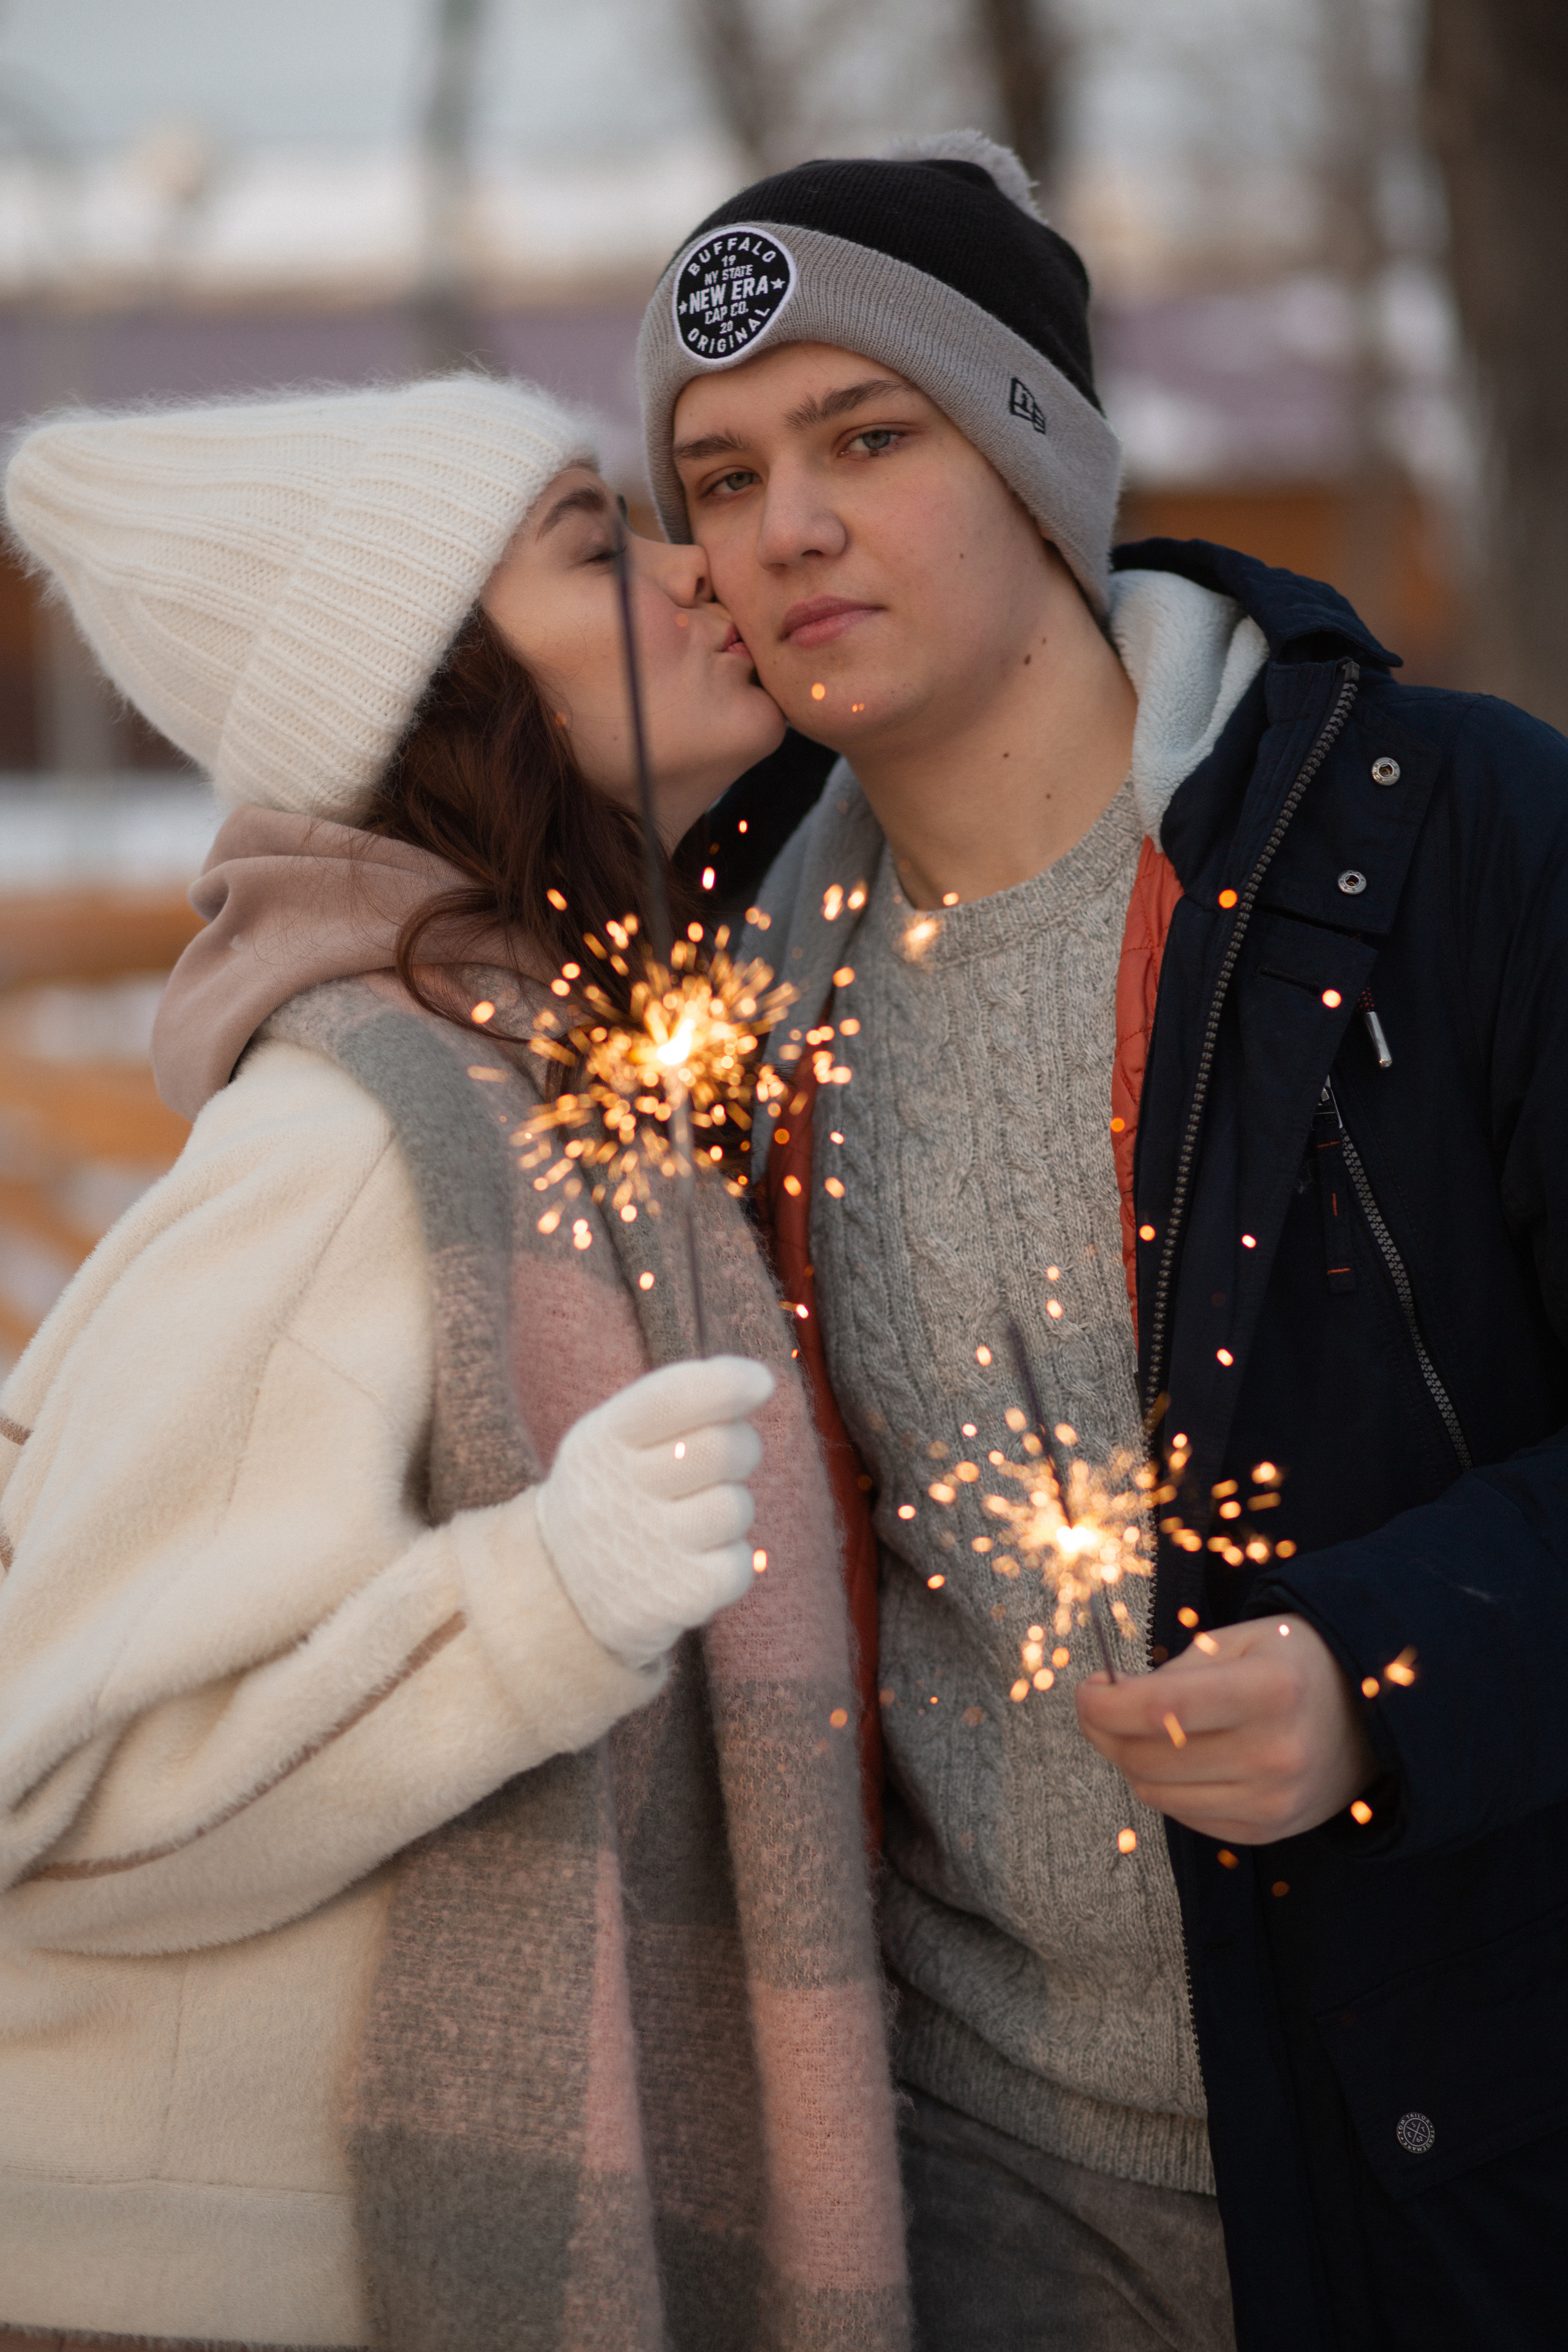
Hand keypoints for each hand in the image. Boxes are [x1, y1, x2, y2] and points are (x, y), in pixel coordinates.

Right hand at [535, 1355, 775, 1667]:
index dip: (728, 1383)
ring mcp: (646, 1550)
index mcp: (602, 1441)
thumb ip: (674, 1402)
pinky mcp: (675, 1598)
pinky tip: (693, 1562)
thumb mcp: (612, 1438)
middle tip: (722, 1461)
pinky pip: (740, 1564)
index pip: (673, 1397)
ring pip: (736, 1507)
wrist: (559, 1591)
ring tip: (692, 1520)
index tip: (760, 1382)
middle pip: (722, 1449)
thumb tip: (756, 1380)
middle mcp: (617, 1493)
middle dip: (741, 1447)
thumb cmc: (610, 1493)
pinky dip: (729, 1561)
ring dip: (729, 1509)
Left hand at [1074, 1615, 1375, 1843]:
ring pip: (1157, 1794)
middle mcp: (1275, 1754)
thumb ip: (1176, 1671)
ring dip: (1130, 1760)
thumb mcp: (1241, 1641)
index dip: (1104, 1705)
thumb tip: (1110, 1702)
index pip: (1159, 1708)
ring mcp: (1272, 1802)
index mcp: (1270, 1691)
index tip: (1085, 1691)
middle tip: (1099, 1707)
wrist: (1371, 1717)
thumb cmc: (1295, 1665)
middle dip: (1104, 1730)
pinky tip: (1180, 1757)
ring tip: (1140, 1730)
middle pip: (1148, 1757)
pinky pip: (1184, 1817)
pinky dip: (1166, 1787)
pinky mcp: (1267, 1831)